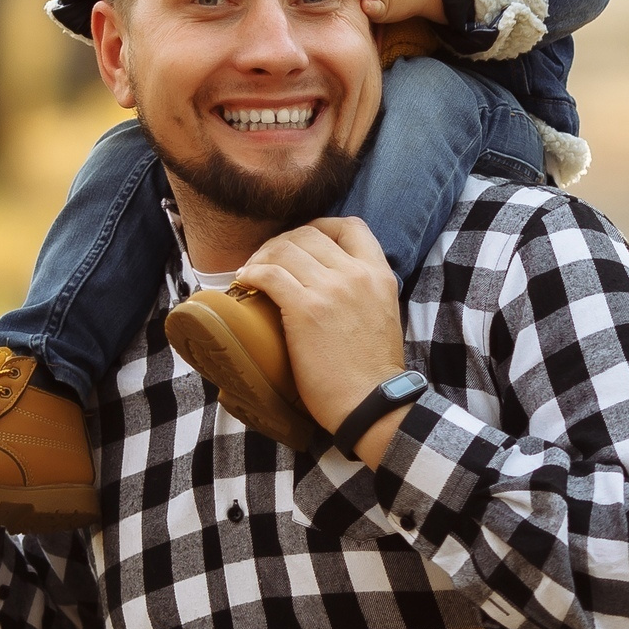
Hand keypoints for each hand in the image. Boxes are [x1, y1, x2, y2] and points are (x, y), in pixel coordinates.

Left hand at [236, 217, 414, 460]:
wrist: (371, 402)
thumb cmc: (373, 370)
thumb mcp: (384, 314)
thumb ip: (364, 291)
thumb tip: (336, 284)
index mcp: (379, 273)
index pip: (350, 226)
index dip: (321, 226)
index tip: (302, 243)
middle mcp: (356, 273)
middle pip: (310, 234)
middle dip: (282, 242)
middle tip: (267, 261)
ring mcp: (330, 289)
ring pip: (285, 249)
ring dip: (261, 256)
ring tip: (251, 272)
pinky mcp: (305, 309)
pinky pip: (269, 275)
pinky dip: (251, 273)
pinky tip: (244, 282)